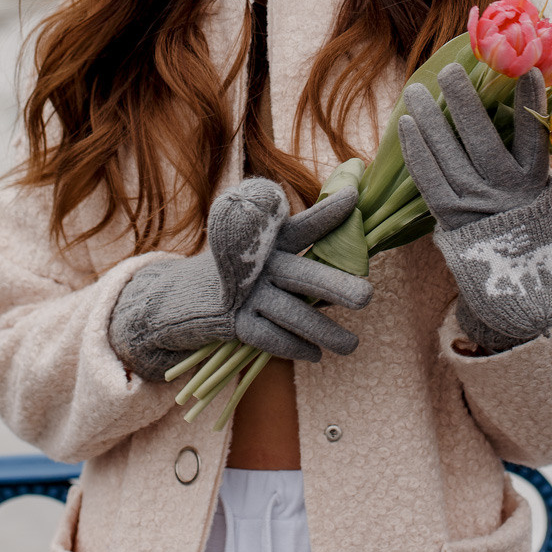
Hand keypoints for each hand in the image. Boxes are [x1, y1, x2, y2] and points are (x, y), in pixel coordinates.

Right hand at [108, 178, 372, 381]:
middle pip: (303, 274)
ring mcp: (247, 293)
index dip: (329, 211)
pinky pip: (268, 337)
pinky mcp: (234, 321)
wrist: (184, 295)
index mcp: (273, 238)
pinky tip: (315, 355)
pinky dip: (292, 347)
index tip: (355, 197)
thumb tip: (350, 234)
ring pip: (291, 313)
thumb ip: (303, 241)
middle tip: (367, 297)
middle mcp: (261, 263)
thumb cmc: (241, 267)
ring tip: (352, 344)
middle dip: (335, 286)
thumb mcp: (266, 247)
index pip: (305, 224)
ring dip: (323, 331)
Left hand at [398, 64, 551, 349]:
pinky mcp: (451, 219)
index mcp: (535, 184)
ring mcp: (476, 206)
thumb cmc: (530, 228)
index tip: (527, 68)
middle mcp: (506, 193)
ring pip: (449, 156)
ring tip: (416, 89)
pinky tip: (406, 124)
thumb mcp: (543, 195)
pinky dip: (416, 151)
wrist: (519, 289)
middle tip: (449, 70)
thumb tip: (528, 109)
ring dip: (431, 120)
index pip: (534, 137)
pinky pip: (429, 180)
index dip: (531, 103)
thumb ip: (533, 157)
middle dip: (465, 103)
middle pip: (483, 140)